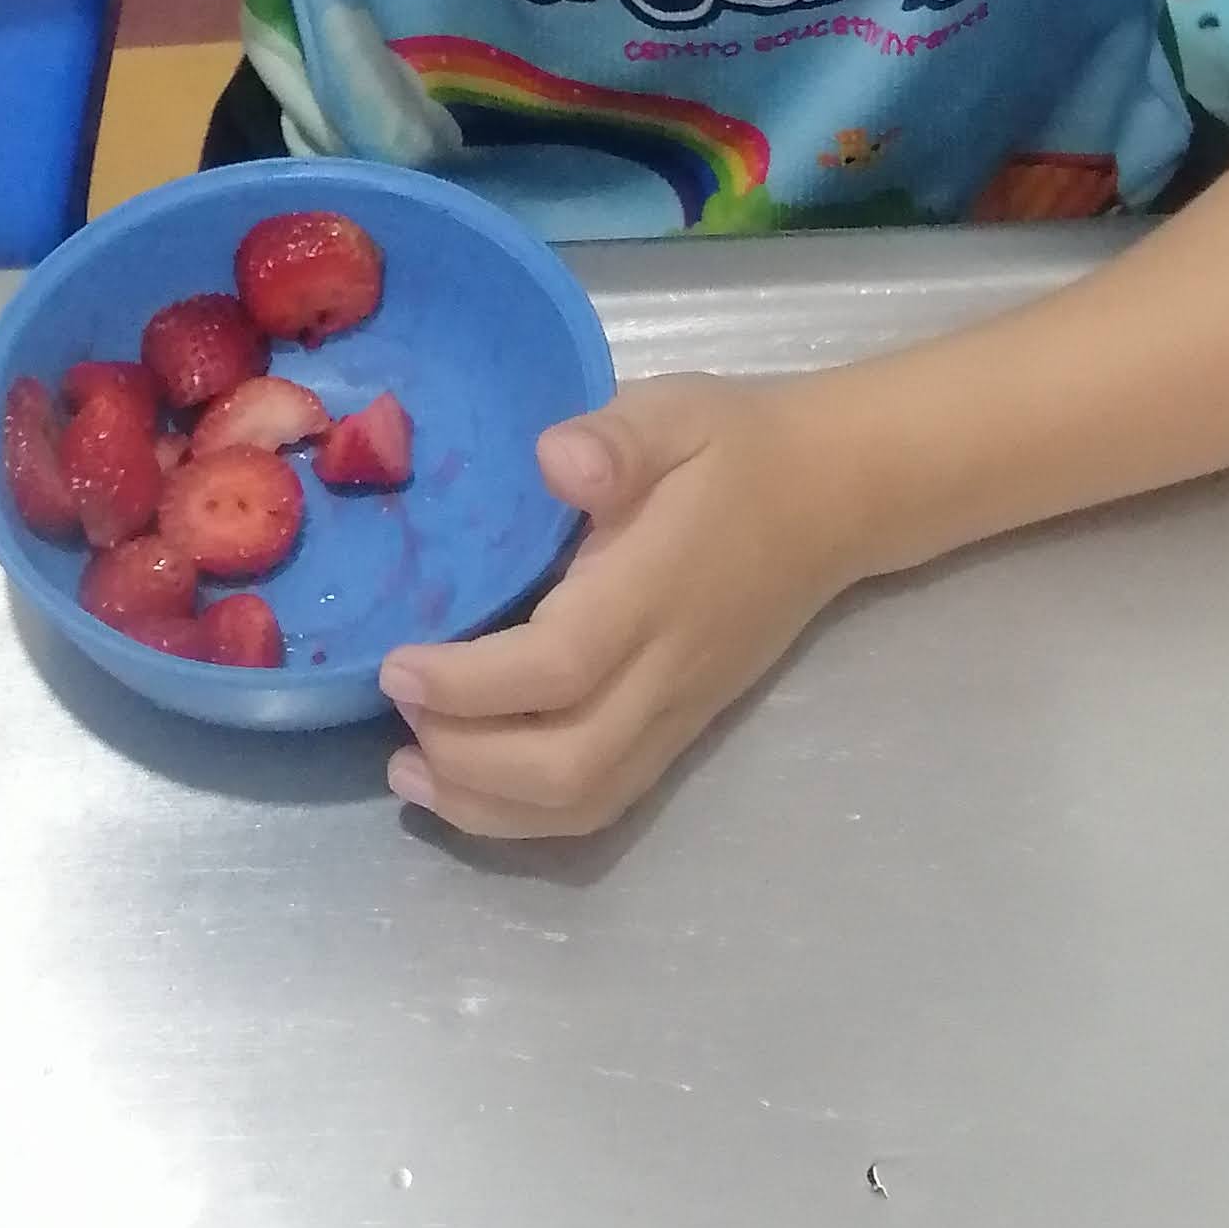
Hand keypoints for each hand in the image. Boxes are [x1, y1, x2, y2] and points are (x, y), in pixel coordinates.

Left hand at [381, 376, 858, 840]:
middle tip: (396, 714)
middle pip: (567, 765)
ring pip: (583, 800)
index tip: (395, 663)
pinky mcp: (681, 730)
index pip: (558, 667)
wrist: (832, 497)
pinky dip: (527, 814)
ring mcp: (679, 712)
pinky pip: (603, 801)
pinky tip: (472, 787)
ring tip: (412, 771)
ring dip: (488, 804)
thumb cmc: (735, 447)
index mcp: (656, 591)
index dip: (469, 684)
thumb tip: (553, 457)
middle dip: (467, 760)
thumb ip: (616, 438)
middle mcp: (668, 669)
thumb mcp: (676, 413)